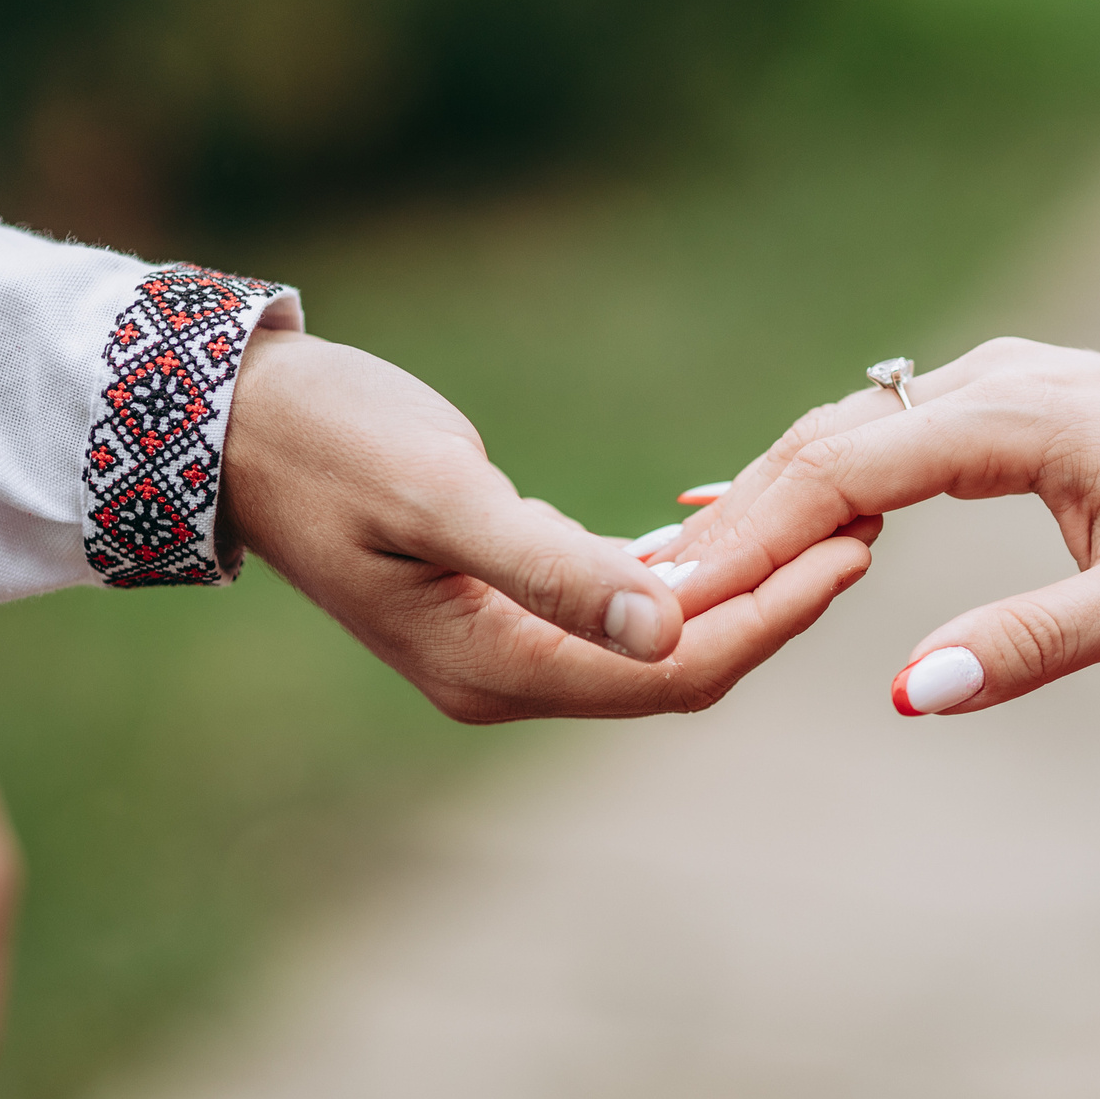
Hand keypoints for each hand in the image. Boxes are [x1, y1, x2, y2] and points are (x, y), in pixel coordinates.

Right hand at [218, 331, 874, 721]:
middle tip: (867, 528)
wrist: (232, 424)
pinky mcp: (509, 601)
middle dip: (777, 607)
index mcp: (492, 666)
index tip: (851, 552)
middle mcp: (507, 674)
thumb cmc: (324, 442)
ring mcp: (508, 645)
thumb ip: (551, 564)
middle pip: (681, 668)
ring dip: (744, 587)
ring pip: (660, 639)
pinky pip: (625, 606)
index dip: (769, 620)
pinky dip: (688, 571)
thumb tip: (666, 626)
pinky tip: (746, 525)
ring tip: (834, 520)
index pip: (671, 671)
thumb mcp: (437, 492)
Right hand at [656, 310, 1099, 714]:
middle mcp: (987, 381)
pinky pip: (877, 438)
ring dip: (761, 504)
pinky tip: (750, 524)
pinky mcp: (998, 405)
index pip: (842, 469)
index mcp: (1014, 417)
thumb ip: (1034, 644)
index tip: (671, 599)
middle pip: (821, 443)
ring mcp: (990, 384)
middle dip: (731, 524)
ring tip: (671, 579)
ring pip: (841, 436)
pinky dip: (811, 486)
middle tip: (637, 601)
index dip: (750, 536)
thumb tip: (911, 695)